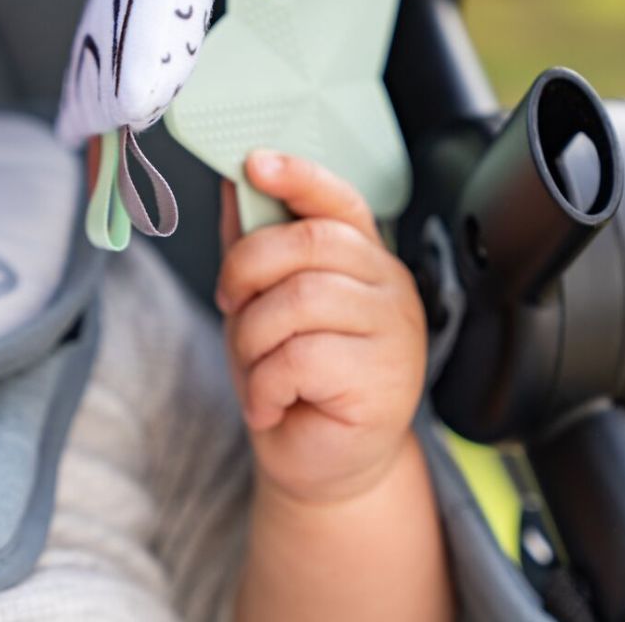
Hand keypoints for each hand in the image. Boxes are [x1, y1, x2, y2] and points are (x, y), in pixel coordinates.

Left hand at [217, 151, 427, 505]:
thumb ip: (253, 245)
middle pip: (311, 243)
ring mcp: (393, 330)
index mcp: (363, 256)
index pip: (338, 201)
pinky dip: (264, 385)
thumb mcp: (262, 303)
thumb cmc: (295, 376)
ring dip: (253, 337)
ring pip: (300, 300)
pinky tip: (271, 403)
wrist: (323, 462)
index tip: (254, 163)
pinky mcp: (384, 379)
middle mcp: (387, 284)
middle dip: (248, 268)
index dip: (298, 176)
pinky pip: (301, 358)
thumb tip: (230, 184)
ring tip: (256, 369)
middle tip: (231, 303)